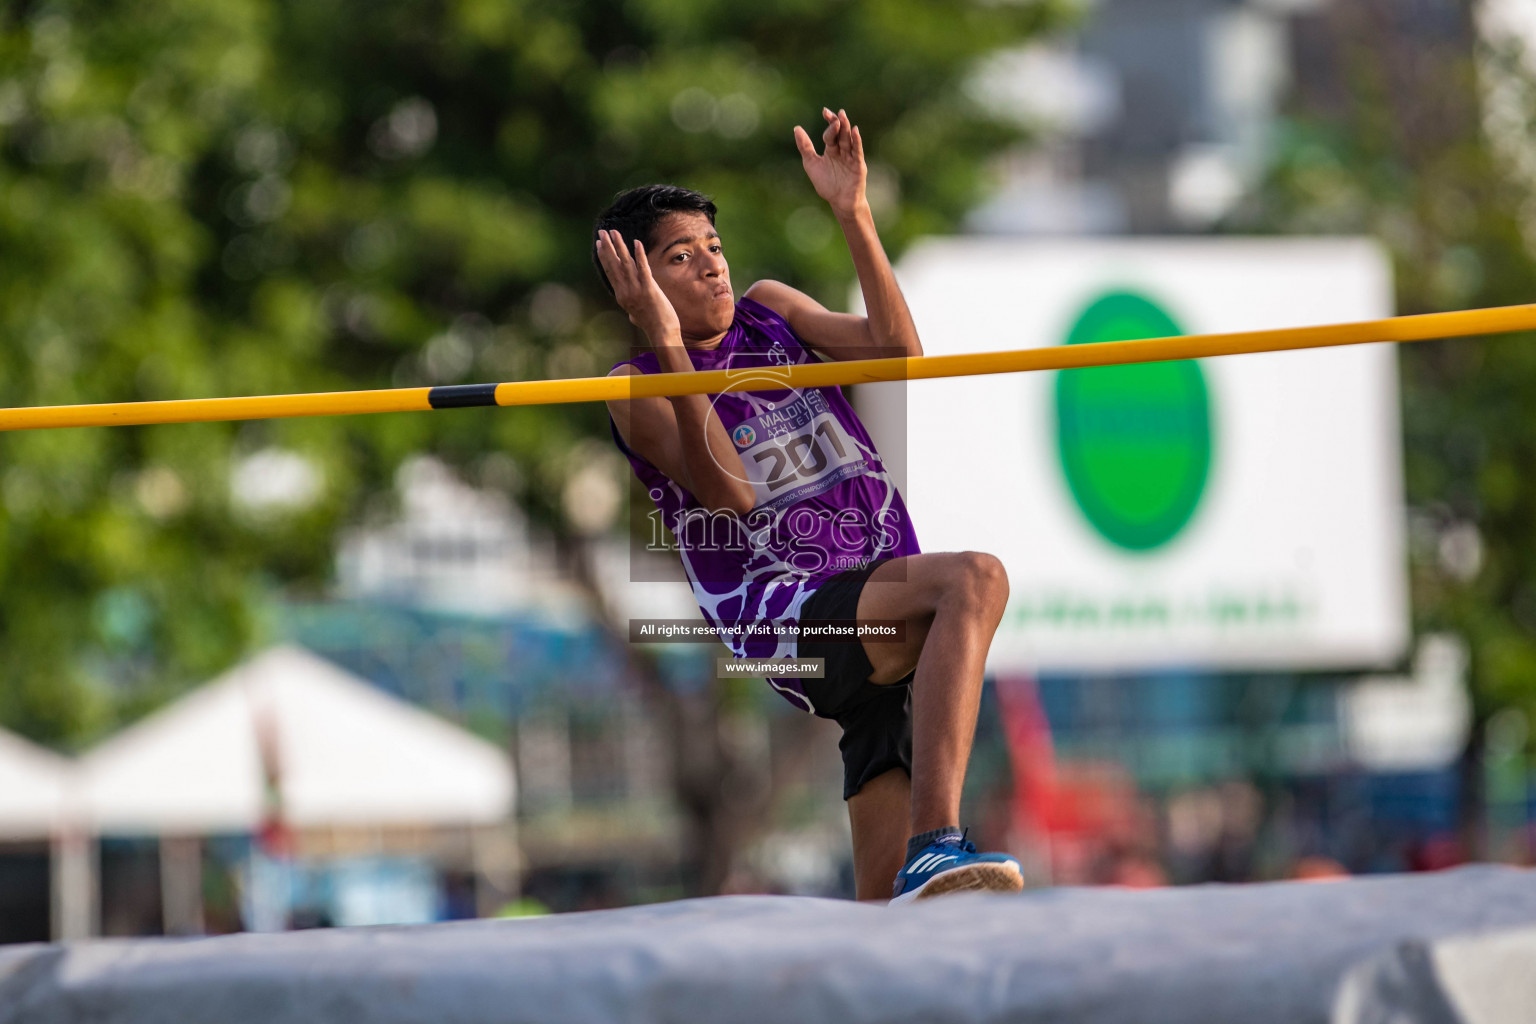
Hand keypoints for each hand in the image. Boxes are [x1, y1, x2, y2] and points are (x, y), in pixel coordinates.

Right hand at [595, 228, 680, 342]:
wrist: (662, 333)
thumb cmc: (652, 325)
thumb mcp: (637, 316)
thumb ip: (632, 309)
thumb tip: (631, 312)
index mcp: (621, 296)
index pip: (610, 272)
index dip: (604, 256)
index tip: (599, 244)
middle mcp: (625, 291)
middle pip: (614, 264)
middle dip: (607, 246)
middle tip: (602, 232)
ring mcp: (636, 290)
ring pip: (625, 264)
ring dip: (619, 246)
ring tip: (614, 232)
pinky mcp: (649, 289)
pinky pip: (642, 268)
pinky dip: (639, 255)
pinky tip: (636, 243)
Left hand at [794, 107, 866, 217]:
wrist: (840, 202)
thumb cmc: (826, 184)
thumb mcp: (811, 164)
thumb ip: (805, 147)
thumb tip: (796, 128)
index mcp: (831, 150)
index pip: (830, 133)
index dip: (829, 123)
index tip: (824, 111)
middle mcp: (842, 151)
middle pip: (840, 133)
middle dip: (837, 123)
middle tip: (834, 113)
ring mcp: (851, 157)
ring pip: (848, 139)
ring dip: (846, 128)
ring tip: (843, 116)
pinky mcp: (858, 164)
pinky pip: (857, 150)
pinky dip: (856, 141)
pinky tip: (854, 131)